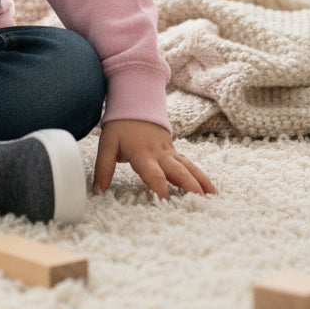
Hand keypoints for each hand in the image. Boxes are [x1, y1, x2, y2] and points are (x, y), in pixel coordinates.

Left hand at [93, 119, 217, 199]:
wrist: (134, 103)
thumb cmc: (119, 126)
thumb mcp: (106, 145)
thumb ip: (103, 168)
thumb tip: (97, 191)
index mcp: (142, 154)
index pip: (153, 174)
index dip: (159, 188)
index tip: (165, 204)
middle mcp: (160, 154)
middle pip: (178, 172)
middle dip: (189, 188)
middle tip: (199, 205)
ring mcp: (169, 152)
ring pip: (189, 168)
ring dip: (201, 182)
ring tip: (212, 198)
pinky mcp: (174, 152)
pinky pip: (189, 164)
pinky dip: (201, 176)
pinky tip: (211, 189)